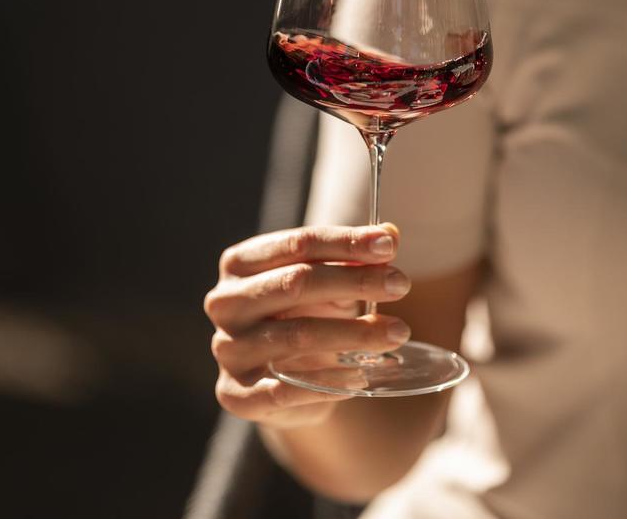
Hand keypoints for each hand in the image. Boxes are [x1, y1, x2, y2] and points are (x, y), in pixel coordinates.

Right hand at [205, 224, 411, 427]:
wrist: (289, 382)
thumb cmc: (308, 316)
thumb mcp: (331, 282)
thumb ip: (356, 258)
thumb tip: (390, 233)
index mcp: (240, 264)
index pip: (297, 245)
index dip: (345, 242)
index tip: (389, 246)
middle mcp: (226, 303)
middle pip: (295, 283)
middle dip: (354, 281)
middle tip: (401, 285)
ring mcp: (228, 349)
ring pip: (296, 336)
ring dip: (355, 333)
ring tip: (397, 332)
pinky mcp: (236, 394)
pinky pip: (286, 389)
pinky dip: (329, 382)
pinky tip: (362, 376)